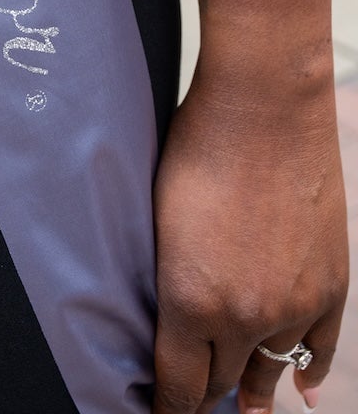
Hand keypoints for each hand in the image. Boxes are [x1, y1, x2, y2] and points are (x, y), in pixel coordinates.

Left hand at [152, 75, 347, 411]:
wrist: (265, 108)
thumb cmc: (197, 148)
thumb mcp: (160, 220)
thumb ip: (167, 277)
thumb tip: (172, 316)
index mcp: (188, 301)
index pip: (178, 385)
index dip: (168, 406)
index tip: (162, 411)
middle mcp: (242, 316)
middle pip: (220, 382)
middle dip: (203, 393)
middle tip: (192, 396)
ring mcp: (293, 307)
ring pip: (268, 370)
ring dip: (251, 387)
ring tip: (242, 407)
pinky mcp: (330, 288)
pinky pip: (318, 351)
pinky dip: (307, 373)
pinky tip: (299, 390)